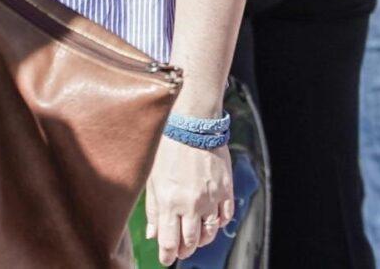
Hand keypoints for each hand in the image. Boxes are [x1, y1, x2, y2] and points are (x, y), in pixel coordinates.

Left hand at [146, 136, 235, 264]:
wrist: (193, 124)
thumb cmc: (168, 149)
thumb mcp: (153, 178)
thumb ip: (153, 209)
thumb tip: (153, 235)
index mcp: (170, 202)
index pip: (169, 242)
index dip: (167, 255)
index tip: (165, 259)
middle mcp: (192, 204)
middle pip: (190, 242)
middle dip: (184, 250)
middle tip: (180, 250)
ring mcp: (211, 198)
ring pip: (210, 233)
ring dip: (202, 240)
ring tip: (195, 238)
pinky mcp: (226, 189)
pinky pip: (225, 217)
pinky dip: (219, 224)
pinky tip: (211, 222)